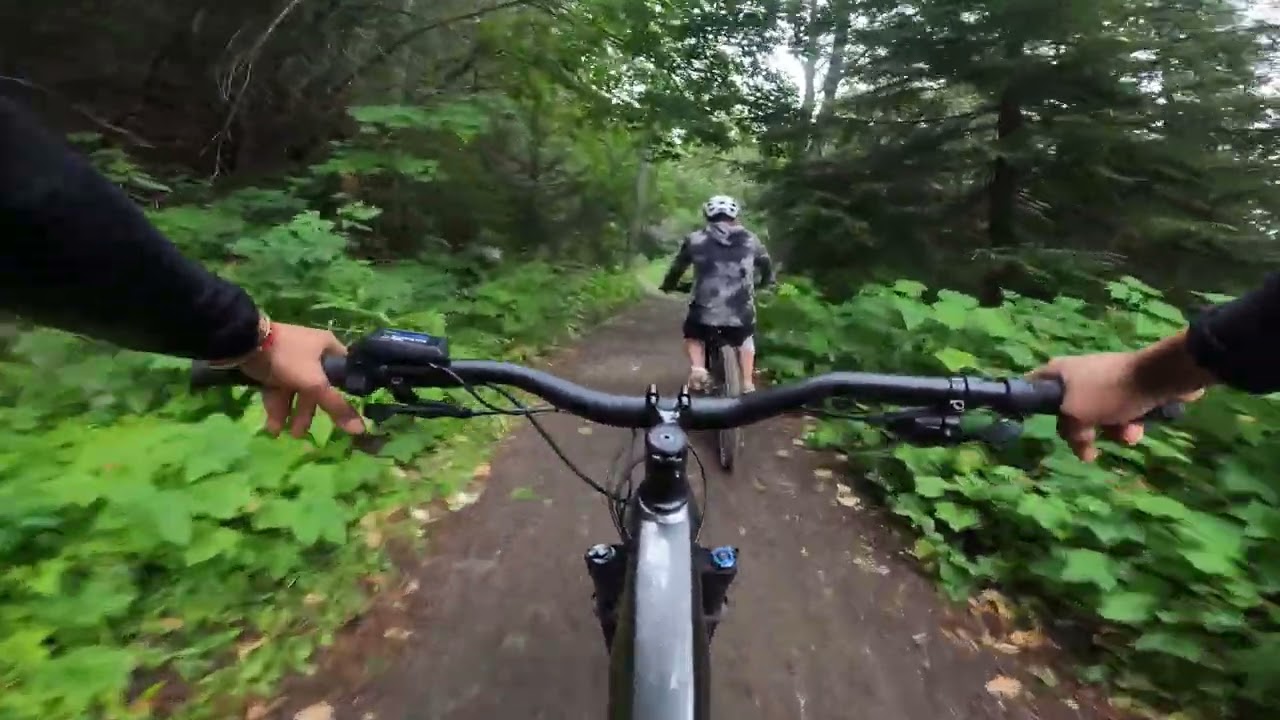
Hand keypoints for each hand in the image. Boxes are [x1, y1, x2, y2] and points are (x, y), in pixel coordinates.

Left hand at [239, 323, 365, 436]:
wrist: (246, 344)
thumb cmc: (289, 358)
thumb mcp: (315, 383)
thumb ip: (336, 407)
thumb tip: (361, 430)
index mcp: (329, 348)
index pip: (346, 373)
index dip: (347, 393)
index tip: (346, 415)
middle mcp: (313, 354)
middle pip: (320, 388)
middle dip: (311, 412)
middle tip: (306, 431)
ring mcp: (292, 363)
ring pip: (298, 393)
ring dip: (294, 415)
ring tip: (290, 435)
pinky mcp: (273, 370)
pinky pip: (281, 392)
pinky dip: (278, 409)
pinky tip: (273, 428)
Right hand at [1029, 350, 1203, 461]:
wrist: (1158, 376)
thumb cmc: (1108, 392)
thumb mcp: (1076, 414)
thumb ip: (1069, 432)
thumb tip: (1080, 448)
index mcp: (1060, 372)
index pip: (1033, 384)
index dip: (1031, 401)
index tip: (1035, 421)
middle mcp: (1079, 374)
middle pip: (1069, 409)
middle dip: (1083, 431)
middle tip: (1088, 449)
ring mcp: (1105, 381)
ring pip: (1099, 414)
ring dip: (1112, 431)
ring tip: (1126, 436)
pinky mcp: (1129, 387)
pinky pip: (1121, 411)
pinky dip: (1128, 423)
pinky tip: (1138, 429)